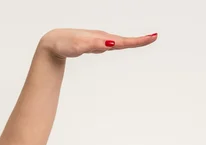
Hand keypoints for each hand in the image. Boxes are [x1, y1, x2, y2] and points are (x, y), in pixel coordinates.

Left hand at [39, 28, 157, 59]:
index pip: (122, 41)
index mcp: (100, 39)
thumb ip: (95, 44)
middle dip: (138, 40)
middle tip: (153, 38)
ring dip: (129, 42)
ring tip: (143, 40)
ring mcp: (96, 41)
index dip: (138, 41)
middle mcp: (100, 38)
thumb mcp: (79, 45)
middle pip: (122, 40)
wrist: (52, 43)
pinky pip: (107, 44)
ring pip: (116, 42)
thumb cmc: (64, 44)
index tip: (153, 37)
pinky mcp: (91, 44)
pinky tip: (114, 46)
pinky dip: (116, 44)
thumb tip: (112, 44)